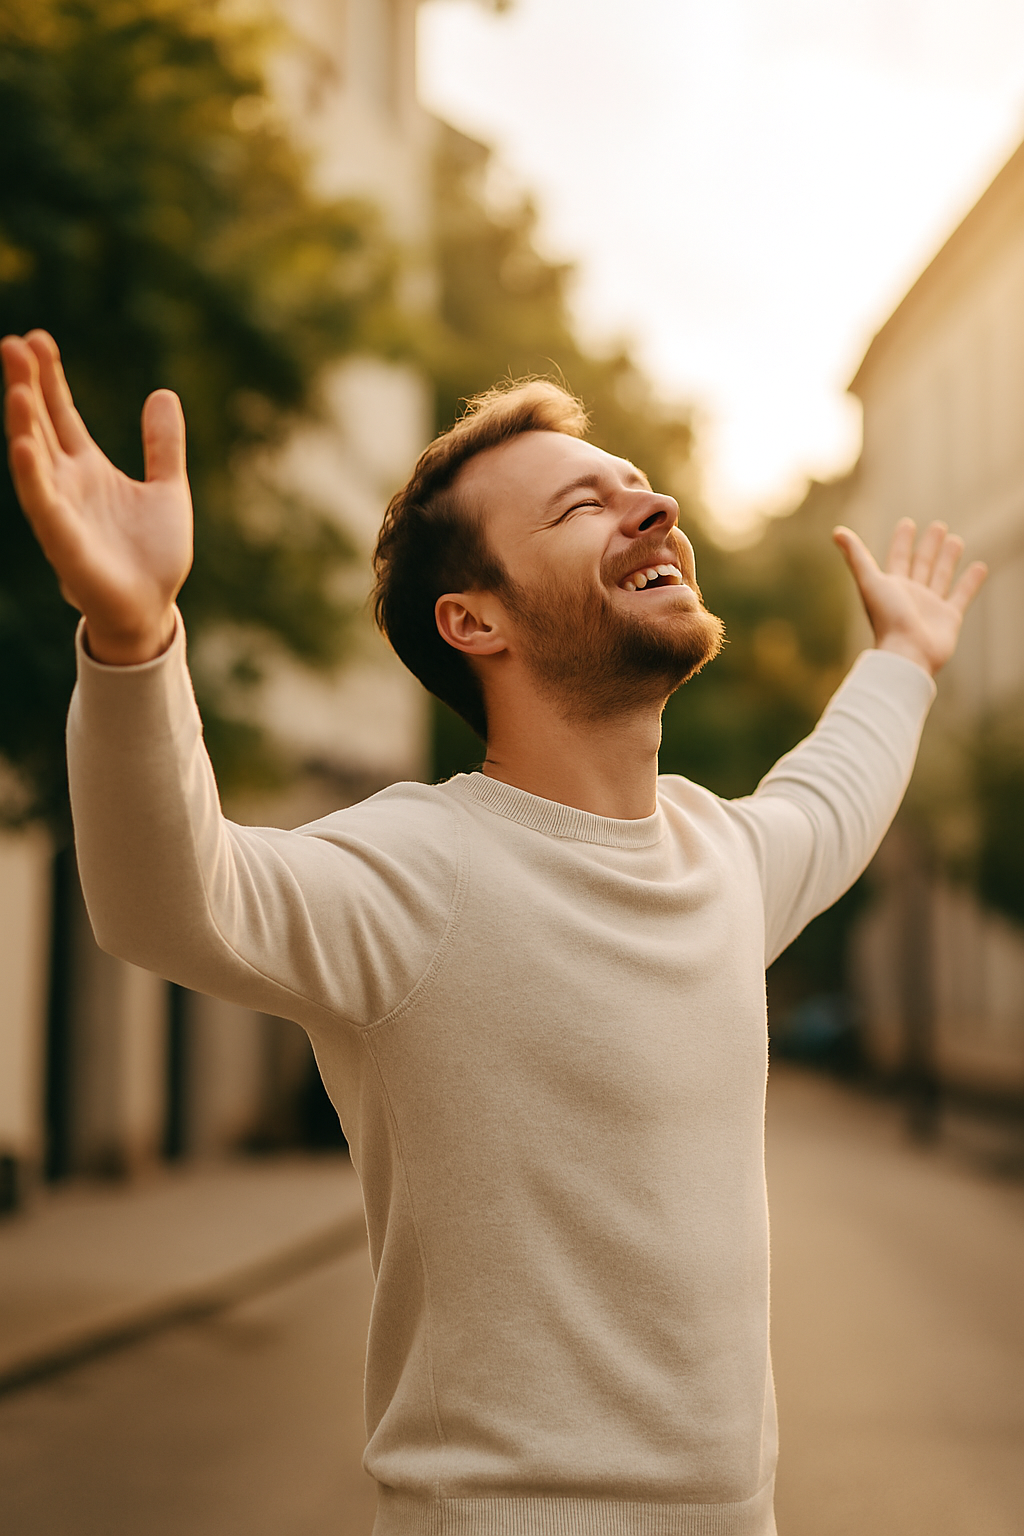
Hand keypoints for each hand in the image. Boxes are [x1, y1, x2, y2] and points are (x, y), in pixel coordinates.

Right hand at [1, 329, 192, 664]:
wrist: (153, 609)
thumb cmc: (154, 555)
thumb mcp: (168, 488)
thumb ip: (164, 444)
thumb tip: (163, 393)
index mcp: (88, 469)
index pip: (61, 413)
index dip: (49, 378)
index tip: (36, 338)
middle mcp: (66, 483)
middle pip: (40, 425)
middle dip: (26, 386)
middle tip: (13, 343)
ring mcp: (61, 511)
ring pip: (34, 459)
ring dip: (23, 423)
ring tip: (18, 387)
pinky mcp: (64, 542)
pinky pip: (43, 504)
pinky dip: (32, 475)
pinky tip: (23, 446)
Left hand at [832, 518, 987, 676]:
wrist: (907, 654)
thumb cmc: (887, 619)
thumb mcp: (870, 582)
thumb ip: (856, 556)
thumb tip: (837, 531)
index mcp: (892, 587)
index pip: (898, 557)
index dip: (901, 541)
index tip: (907, 523)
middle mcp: (911, 595)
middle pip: (921, 564)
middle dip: (929, 546)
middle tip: (939, 526)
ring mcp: (931, 607)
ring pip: (941, 576)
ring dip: (948, 559)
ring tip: (956, 540)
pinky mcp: (949, 618)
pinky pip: (962, 595)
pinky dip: (971, 582)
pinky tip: (980, 566)